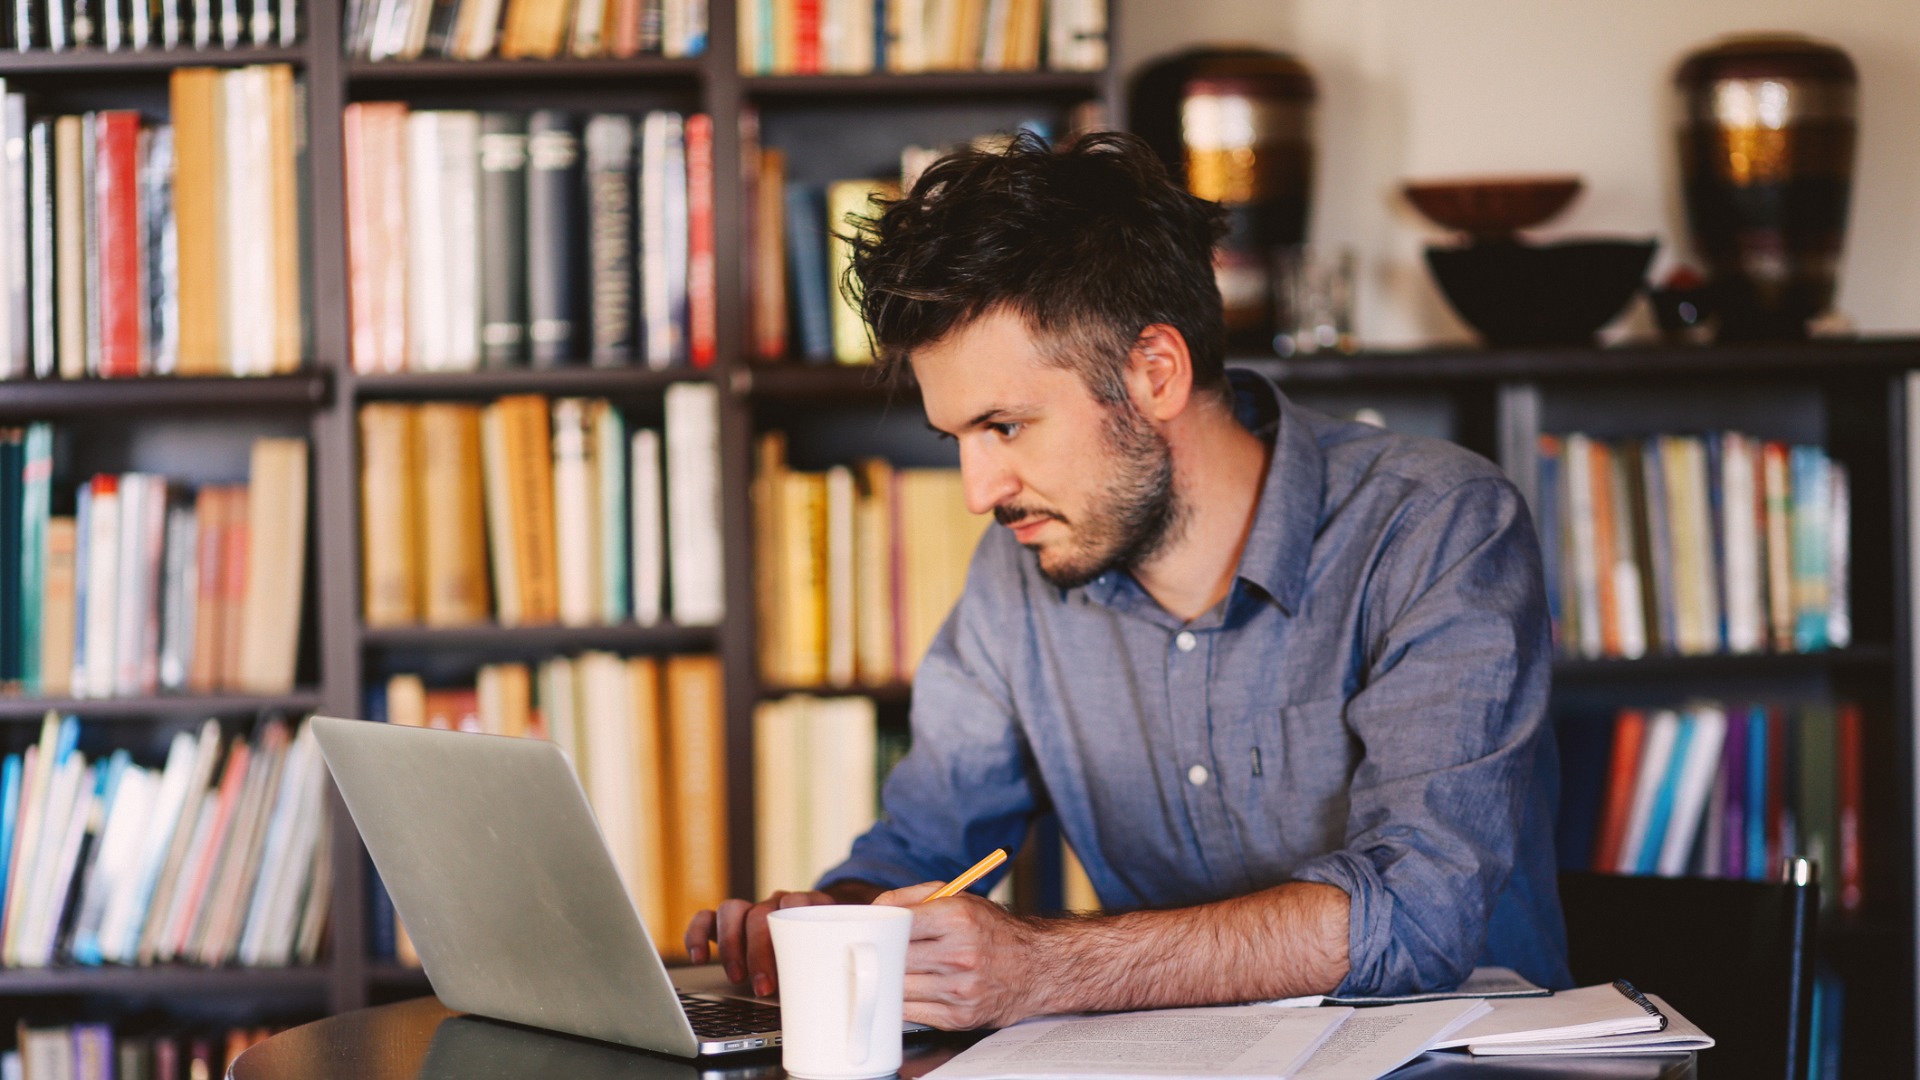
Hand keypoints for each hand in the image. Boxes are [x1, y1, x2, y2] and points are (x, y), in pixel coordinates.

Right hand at [685, 890, 835, 996]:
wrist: (817, 949)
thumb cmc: (822, 960)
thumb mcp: (827, 964)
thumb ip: (820, 970)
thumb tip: (813, 997)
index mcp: (808, 905)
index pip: (795, 902)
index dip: (788, 932)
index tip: (789, 965)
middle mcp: (777, 902)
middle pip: (760, 913)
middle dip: (758, 952)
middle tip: (763, 987)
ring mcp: (751, 910)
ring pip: (730, 910)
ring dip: (730, 945)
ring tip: (736, 977)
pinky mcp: (727, 923)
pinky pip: (705, 919)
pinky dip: (697, 936)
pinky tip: (699, 958)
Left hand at [874, 882, 1044, 1029]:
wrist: (1036, 968)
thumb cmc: (994, 931)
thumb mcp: (960, 899)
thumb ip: (913, 898)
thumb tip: (875, 909)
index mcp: (958, 918)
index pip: (900, 923)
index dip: (881, 928)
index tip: (874, 931)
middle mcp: (960, 954)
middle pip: (896, 958)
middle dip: (883, 955)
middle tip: (877, 951)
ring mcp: (960, 989)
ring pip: (899, 987)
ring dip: (892, 980)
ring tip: (896, 970)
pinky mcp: (959, 1016)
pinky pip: (911, 1012)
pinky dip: (904, 1001)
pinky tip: (911, 989)